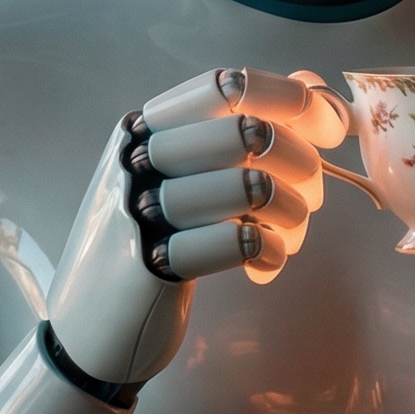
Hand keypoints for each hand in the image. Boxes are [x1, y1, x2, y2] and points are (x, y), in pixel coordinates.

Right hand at [129, 67, 350, 283]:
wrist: (90, 330)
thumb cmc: (157, 240)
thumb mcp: (185, 176)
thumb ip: (242, 128)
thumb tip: (312, 84)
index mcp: (148, 126)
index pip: (229, 85)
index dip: (291, 102)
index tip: (325, 134)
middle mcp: (139, 157)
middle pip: (249, 131)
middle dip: (301, 163)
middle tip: (306, 196)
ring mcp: (140, 208)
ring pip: (252, 186)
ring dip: (293, 213)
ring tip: (288, 234)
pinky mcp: (152, 264)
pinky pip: (238, 242)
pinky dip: (271, 251)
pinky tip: (266, 263)